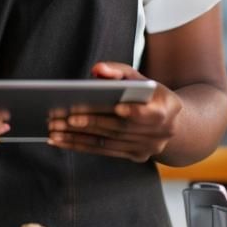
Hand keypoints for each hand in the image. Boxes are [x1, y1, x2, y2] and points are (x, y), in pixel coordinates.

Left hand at [47, 62, 181, 162]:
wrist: (173, 122)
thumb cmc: (150, 94)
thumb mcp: (140, 77)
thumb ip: (119, 71)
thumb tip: (98, 70)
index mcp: (166, 107)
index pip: (145, 112)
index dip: (130, 111)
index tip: (114, 108)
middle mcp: (160, 131)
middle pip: (119, 127)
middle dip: (88, 122)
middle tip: (61, 118)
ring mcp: (149, 147)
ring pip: (108, 143)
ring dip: (78, 137)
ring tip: (54, 130)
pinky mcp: (136, 156)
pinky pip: (105, 152)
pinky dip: (81, 146)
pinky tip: (61, 141)